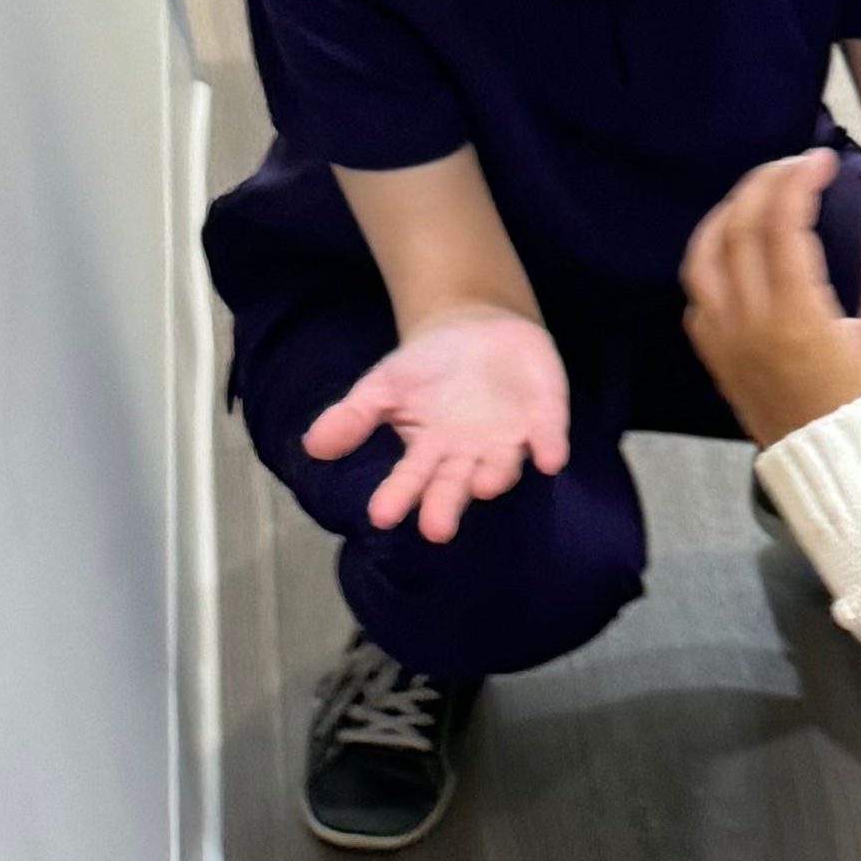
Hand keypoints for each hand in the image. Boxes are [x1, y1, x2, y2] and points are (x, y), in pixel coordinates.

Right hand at [300, 304, 569, 539]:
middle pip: (456, 485)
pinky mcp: (546, 419)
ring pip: (502, 465)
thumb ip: (353, 416)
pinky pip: (550, 435)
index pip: (412, 480)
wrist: (479, 329)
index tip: (382, 516)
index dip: (399, 497)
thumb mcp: (385, 384)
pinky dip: (550, 446)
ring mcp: (509, 440)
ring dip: (496, 475)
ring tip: (482, 485)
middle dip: (446, 506)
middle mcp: (469, 456)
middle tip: (435, 530)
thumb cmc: (429, 367)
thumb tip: (311, 446)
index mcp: (430, 452)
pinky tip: (549, 459)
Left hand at [681, 149, 860, 445]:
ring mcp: (728, 346)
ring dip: (725, 218)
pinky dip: (708, 266)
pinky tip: (733, 257)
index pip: (782, 222)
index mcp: (796, 314)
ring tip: (755, 200)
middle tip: (792, 168)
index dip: (799, 179)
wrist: (854, 483)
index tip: (821, 159)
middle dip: (762, 185)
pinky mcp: (722, 366)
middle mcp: (750, 325)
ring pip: (703, 261)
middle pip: (737, 229)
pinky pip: (697, 303)